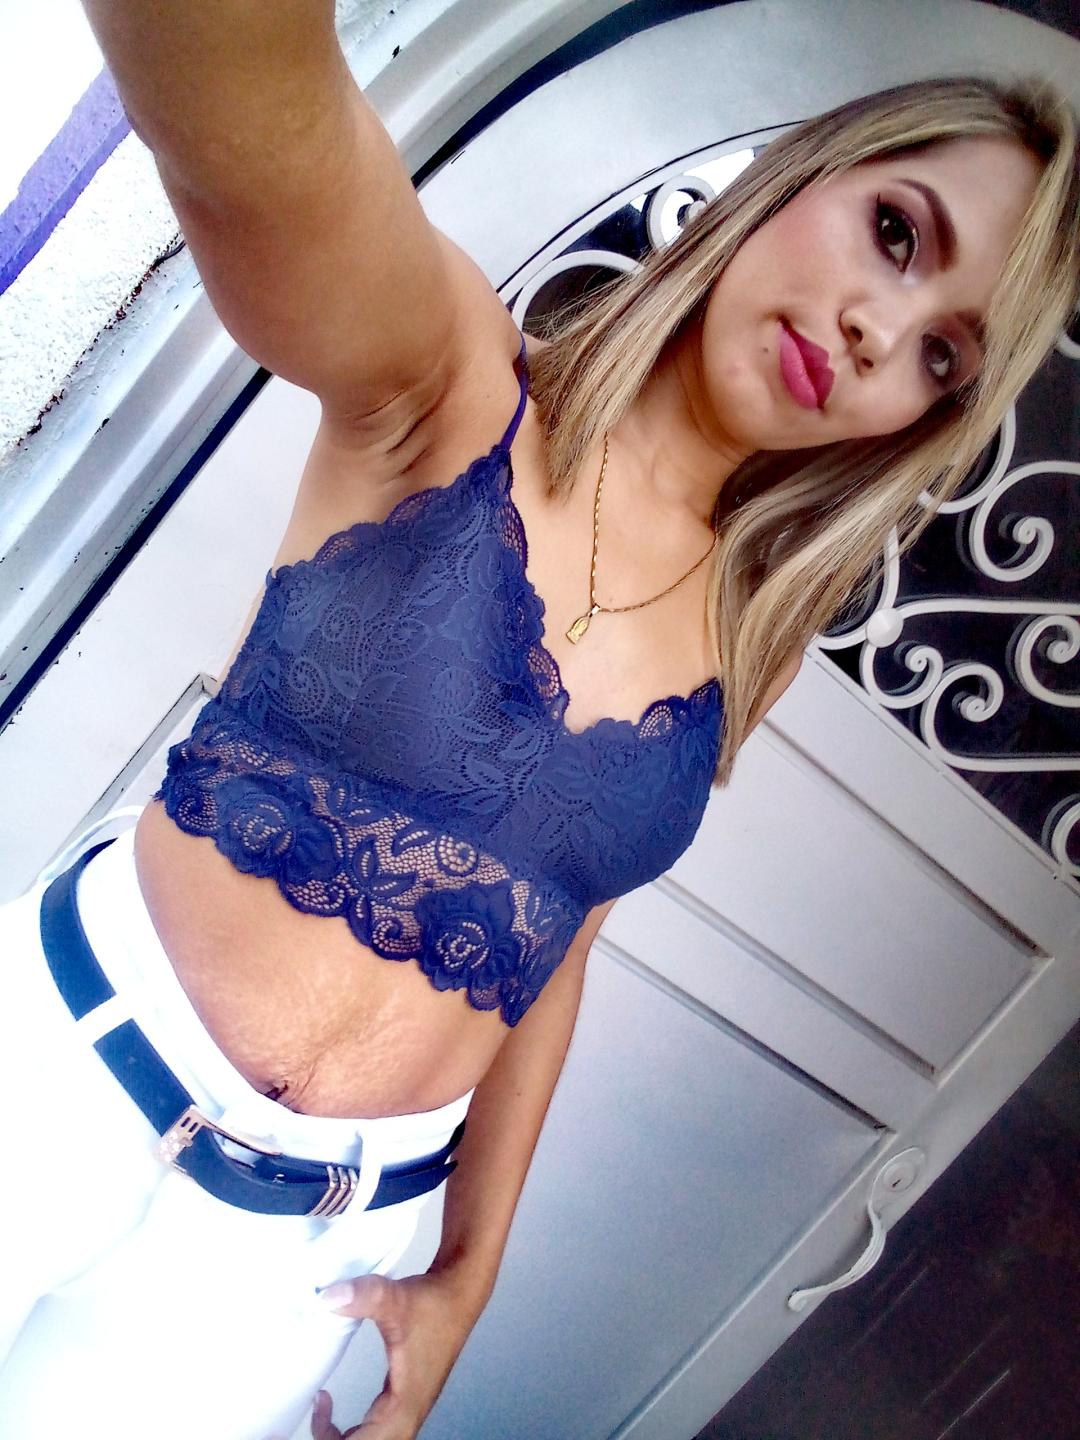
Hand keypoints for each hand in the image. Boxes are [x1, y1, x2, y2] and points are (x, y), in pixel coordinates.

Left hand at [311, 1271, 482, 1439]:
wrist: (459, 1293)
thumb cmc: (434, 1303)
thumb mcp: (397, 1298)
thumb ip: (365, 1296)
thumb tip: (329, 1297)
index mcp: (404, 1405)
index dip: (331, 1435)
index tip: (319, 1401)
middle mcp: (407, 1414)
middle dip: (332, 1438)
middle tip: (315, 1408)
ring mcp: (406, 1408)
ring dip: (340, 1436)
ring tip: (321, 1407)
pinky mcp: (403, 1398)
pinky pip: (373, 1428)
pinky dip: (350, 1426)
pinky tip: (332, 1402)